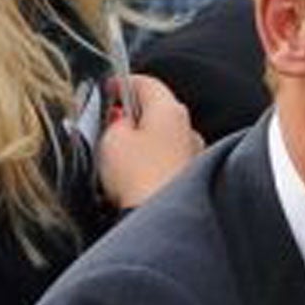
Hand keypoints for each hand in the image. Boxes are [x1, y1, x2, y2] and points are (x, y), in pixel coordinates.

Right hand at [97, 77, 202, 209]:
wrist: (161, 222)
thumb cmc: (139, 178)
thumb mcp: (112, 140)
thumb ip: (115, 122)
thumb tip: (121, 121)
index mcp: (170, 110)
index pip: (147, 83)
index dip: (124, 83)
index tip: (110, 88)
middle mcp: (188, 129)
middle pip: (158, 110)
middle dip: (134, 114)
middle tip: (110, 122)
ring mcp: (194, 155)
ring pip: (165, 137)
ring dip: (145, 140)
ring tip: (121, 155)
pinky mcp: (191, 179)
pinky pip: (169, 161)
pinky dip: (153, 161)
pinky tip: (137, 175)